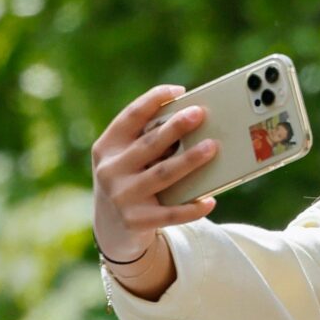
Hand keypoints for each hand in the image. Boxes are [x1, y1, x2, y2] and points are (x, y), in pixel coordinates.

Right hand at [91, 84, 220, 298]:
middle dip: (176, 127)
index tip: (179, 91)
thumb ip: (147, 142)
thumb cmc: (129, 181)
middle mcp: (110, 170)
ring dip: (190, 160)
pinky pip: (171, 213)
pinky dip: (192, 207)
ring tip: (212, 147)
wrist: (112, 228)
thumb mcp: (126, 159)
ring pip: (163, 174)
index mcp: (107, 147)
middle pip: (149, 144)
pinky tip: (210, 200)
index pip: (130, 116)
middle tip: (199, 113)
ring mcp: (121, 196)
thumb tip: (190, 124)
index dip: (153, 100)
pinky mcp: (136, 221)